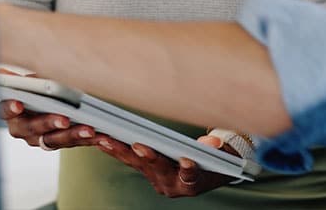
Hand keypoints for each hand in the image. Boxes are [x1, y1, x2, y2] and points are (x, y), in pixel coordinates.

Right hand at [0, 68, 106, 150]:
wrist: (48, 98)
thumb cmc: (37, 87)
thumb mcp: (32, 78)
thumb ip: (25, 79)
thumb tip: (11, 73)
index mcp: (11, 110)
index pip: (5, 110)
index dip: (9, 107)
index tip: (17, 104)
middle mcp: (23, 128)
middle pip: (32, 128)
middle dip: (49, 123)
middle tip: (64, 120)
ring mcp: (40, 138)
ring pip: (54, 140)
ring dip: (73, 135)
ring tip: (89, 130)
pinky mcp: (59, 143)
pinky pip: (73, 143)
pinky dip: (88, 140)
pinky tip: (102, 136)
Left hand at [94, 134, 238, 197]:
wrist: (207, 174)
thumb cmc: (214, 162)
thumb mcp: (221, 155)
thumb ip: (216, 149)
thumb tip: (213, 143)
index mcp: (192, 183)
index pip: (190, 177)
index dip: (188, 170)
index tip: (188, 162)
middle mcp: (172, 186)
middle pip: (158, 169)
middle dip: (147, 157)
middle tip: (138, 147)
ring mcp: (157, 181)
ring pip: (138, 165)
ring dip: (121, 152)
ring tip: (108, 140)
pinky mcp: (147, 174)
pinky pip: (131, 162)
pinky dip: (118, 150)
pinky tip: (104, 141)